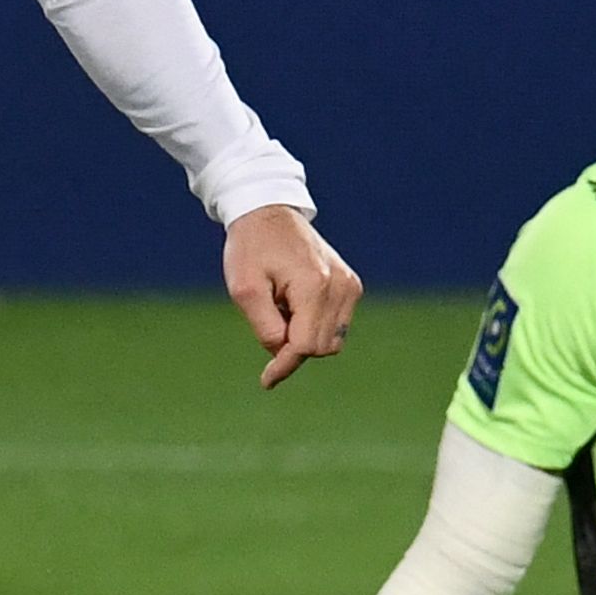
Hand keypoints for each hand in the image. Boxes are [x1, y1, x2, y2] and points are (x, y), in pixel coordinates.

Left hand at [225, 204, 359, 390]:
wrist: (268, 213)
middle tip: (268, 320)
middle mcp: (340, 286)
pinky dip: (315, 325)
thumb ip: (265, 328)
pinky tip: (295, 304)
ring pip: (332, 340)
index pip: (306, 346)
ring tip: (282, 308)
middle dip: (293, 347)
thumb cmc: (251, 249)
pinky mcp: (351, 285)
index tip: (266, 381)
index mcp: (315, 286)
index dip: (284, 365)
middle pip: (321, 347)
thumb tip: (284, 354)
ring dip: (305, 337)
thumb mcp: (244, 290)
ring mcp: (350, 285)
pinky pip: (337, 325)